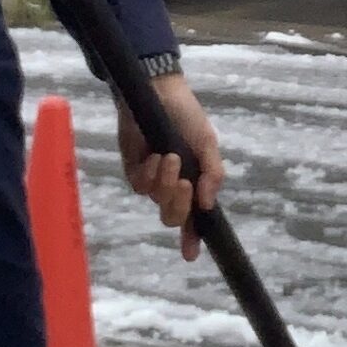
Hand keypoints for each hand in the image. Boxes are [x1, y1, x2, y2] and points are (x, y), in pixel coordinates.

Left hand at [119, 73, 223, 261]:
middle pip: (173, 216)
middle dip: (179, 206)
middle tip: (185, 184)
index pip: (194, 217)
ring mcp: (152, 178)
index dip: (192, 237)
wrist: (159, 91)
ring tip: (169, 156)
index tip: (191, 255)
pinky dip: (149, 174)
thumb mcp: (207, 141)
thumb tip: (209, 204)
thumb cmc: (187, 115)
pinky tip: (153, 157)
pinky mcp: (133, 168)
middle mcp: (172, 185)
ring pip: (157, 200)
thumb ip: (213, 172)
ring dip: (164, 182)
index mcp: (194, 181)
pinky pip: (140, 185)